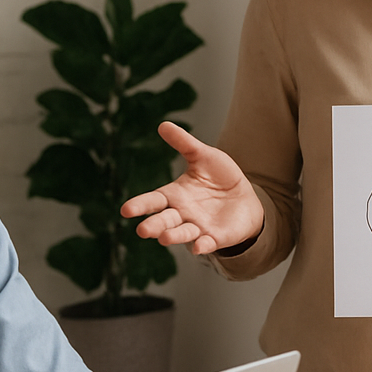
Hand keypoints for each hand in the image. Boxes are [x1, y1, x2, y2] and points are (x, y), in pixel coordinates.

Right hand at [120, 122, 264, 254]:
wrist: (246, 197)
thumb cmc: (220, 177)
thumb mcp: (203, 156)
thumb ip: (184, 144)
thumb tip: (163, 124)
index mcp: (174, 195)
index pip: (153, 200)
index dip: (140, 205)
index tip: (126, 210)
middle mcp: (182, 214)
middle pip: (164, 221)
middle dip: (154, 225)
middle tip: (143, 230)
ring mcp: (198, 227)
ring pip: (182, 233)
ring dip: (173, 236)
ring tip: (164, 238)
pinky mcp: (216, 237)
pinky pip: (207, 243)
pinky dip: (202, 245)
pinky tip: (199, 246)